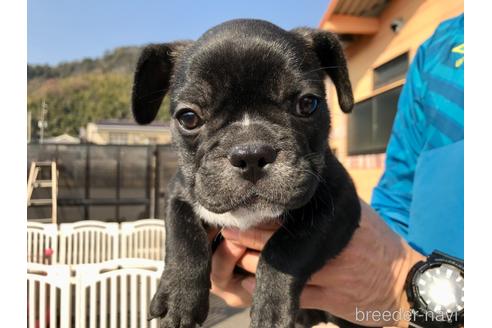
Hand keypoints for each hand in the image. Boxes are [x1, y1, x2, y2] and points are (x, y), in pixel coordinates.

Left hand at [209, 200, 424, 326]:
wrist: (404, 284)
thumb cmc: (375, 242)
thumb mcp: (355, 211)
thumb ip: (326, 199)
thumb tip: (298, 176)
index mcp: (332, 220)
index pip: (285, 215)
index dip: (258, 214)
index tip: (238, 208)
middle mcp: (326, 246)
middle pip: (272, 240)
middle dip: (244, 237)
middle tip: (226, 230)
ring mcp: (325, 275)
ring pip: (272, 269)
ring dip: (247, 263)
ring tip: (229, 253)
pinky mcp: (324, 299)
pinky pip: (285, 293)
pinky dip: (263, 289)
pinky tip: (246, 282)